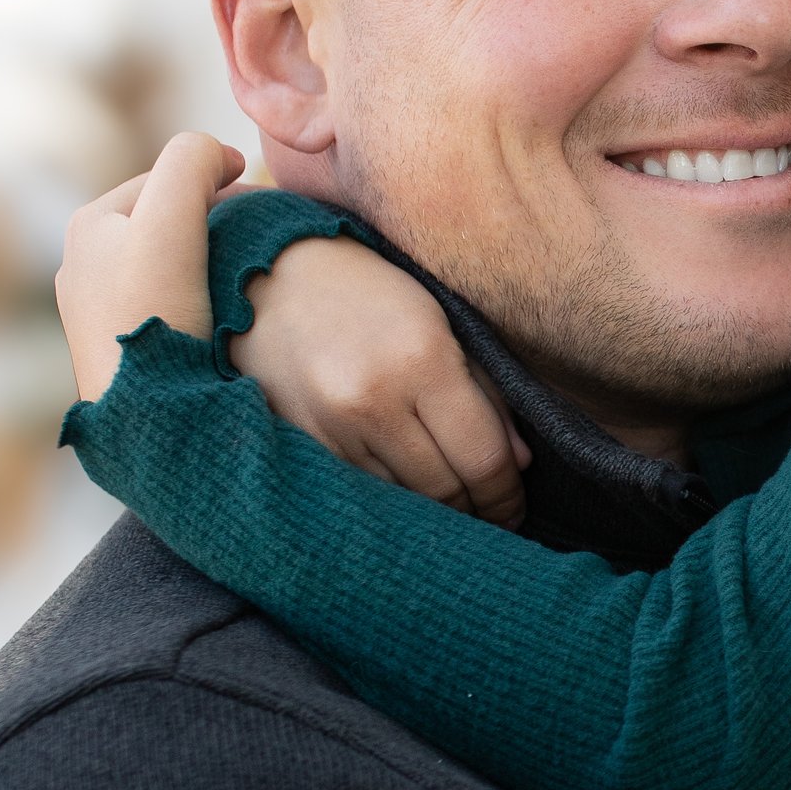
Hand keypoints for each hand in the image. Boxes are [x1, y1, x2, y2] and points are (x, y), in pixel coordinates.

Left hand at [57, 133, 244, 402]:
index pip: (167, 178)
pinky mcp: (122, 354)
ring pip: (169, 267)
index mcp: (88, 224)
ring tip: (243, 284)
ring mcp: (98, 314)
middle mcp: (82, 266)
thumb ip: (194, 160)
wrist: (142, 413)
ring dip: (208, 267)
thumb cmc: (155, 311)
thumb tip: (222, 156)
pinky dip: (198, 305)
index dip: (219, 180)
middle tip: (258, 244)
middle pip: (168, 224)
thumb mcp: (173, 214)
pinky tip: (220, 324)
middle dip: (214, 225)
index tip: (262, 199)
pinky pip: (168, 309)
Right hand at [235, 239, 528, 523]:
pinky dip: (389, 495)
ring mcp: (331, 425)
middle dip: (476, 508)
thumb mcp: (443, 321)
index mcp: (423, 360)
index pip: (483, 459)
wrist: (270, 275)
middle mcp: (374, 400)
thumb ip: (486, 393)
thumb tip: (520, 464)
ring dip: (433, 508)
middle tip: (492, 514)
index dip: (507, 496)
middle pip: (444, 489)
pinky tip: (404, 484)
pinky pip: (361, 488)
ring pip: (401, 499)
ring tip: (453, 500)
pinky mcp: (301, 440)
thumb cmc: (372, 292)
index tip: (515, 510)